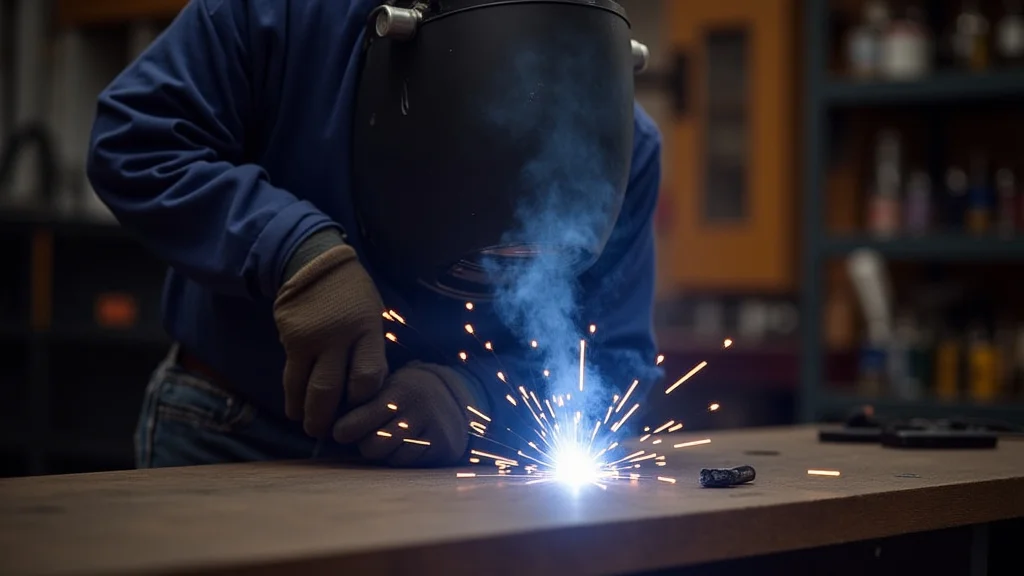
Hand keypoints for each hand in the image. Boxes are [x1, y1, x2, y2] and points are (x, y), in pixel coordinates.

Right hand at [273, 242, 387, 437]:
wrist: (315, 264)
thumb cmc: (353, 295)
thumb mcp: (374, 315)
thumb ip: (372, 350)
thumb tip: (370, 393)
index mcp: (367, 329)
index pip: (367, 376)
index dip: (364, 399)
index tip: (360, 407)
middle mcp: (337, 336)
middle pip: (330, 389)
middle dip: (328, 418)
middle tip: (329, 433)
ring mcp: (310, 338)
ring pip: (304, 387)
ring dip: (305, 413)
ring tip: (310, 426)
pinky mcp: (288, 338)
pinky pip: (290, 375)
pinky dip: (291, 395)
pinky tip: (294, 407)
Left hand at [332, 362, 475, 466]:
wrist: (452, 395)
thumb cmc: (404, 394)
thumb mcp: (385, 387)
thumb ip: (360, 404)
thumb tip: (327, 426)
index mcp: (398, 391)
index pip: (362, 419)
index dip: (346, 429)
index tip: (340, 433)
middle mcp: (417, 410)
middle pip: (374, 446)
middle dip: (366, 444)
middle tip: (369, 436)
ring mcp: (433, 429)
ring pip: (392, 458)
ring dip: (386, 453)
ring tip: (391, 439)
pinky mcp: (444, 447)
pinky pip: (411, 465)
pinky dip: (404, 459)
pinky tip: (407, 446)